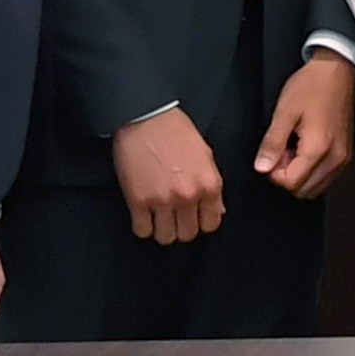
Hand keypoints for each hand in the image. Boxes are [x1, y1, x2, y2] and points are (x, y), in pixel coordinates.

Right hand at [114, 107, 226, 244]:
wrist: (147, 118)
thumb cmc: (176, 132)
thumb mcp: (206, 156)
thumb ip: (212, 187)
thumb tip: (216, 211)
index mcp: (210, 184)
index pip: (212, 224)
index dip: (201, 222)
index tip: (193, 217)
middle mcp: (189, 195)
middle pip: (189, 234)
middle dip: (181, 227)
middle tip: (174, 216)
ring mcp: (162, 200)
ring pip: (166, 237)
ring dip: (162, 229)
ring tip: (158, 217)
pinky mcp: (137, 200)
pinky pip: (142, 230)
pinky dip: (142, 226)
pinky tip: (143, 214)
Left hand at [256, 52, 354, 199]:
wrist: (337, 71)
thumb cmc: (311, 86)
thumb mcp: (284, 112)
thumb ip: (271, 144)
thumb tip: (262, 168)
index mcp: (318, 149)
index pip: (291, 183)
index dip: (274, 173)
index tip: (272, 153)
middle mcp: (335, 158)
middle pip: (304, 190)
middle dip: (287, 176)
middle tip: (281, 151)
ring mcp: (343, 158)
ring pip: (316, 187)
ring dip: (300, 175)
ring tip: (293, 148)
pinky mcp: (346, 153)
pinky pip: (326, 177)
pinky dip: (312, 170)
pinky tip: (306, 149)